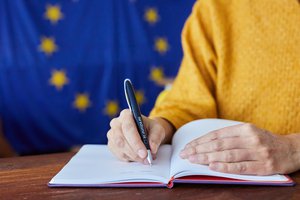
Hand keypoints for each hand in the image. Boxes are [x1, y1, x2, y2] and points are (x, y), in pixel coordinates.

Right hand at [107, 109, 167, 163]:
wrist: (146, 132)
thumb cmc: (150, 129)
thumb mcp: (158, 129)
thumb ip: (156, 138)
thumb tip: (152, 149)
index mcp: (126, 115)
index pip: (128, 128)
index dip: (136, 142)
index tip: (144, 153)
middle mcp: (116, 123)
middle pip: (120, 139)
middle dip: (133, 151)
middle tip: (145, 158)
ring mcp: (112, 134)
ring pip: (119, 149)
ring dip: (133, 156)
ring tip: (144, 158)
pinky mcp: (111, 144)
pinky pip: (118, 154)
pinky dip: (129, 158)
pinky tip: (137, 157)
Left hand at [180, 123, 297, 174]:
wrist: (292, 149)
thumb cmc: (264, 141)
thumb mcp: (249, 133)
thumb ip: (230, 136)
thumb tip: (205, 143)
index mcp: (244, 128)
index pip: (216, 135)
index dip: (200, 141)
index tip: (188, 146)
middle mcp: (250, 138)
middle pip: (219, 144)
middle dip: (199, 149)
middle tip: (185, 155)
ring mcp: (258, 152)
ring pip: (227, 154)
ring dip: (207, 157)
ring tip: (193, 160)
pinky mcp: (264, 166)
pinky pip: (241, 166)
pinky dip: (225, 167)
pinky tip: (212, 167)